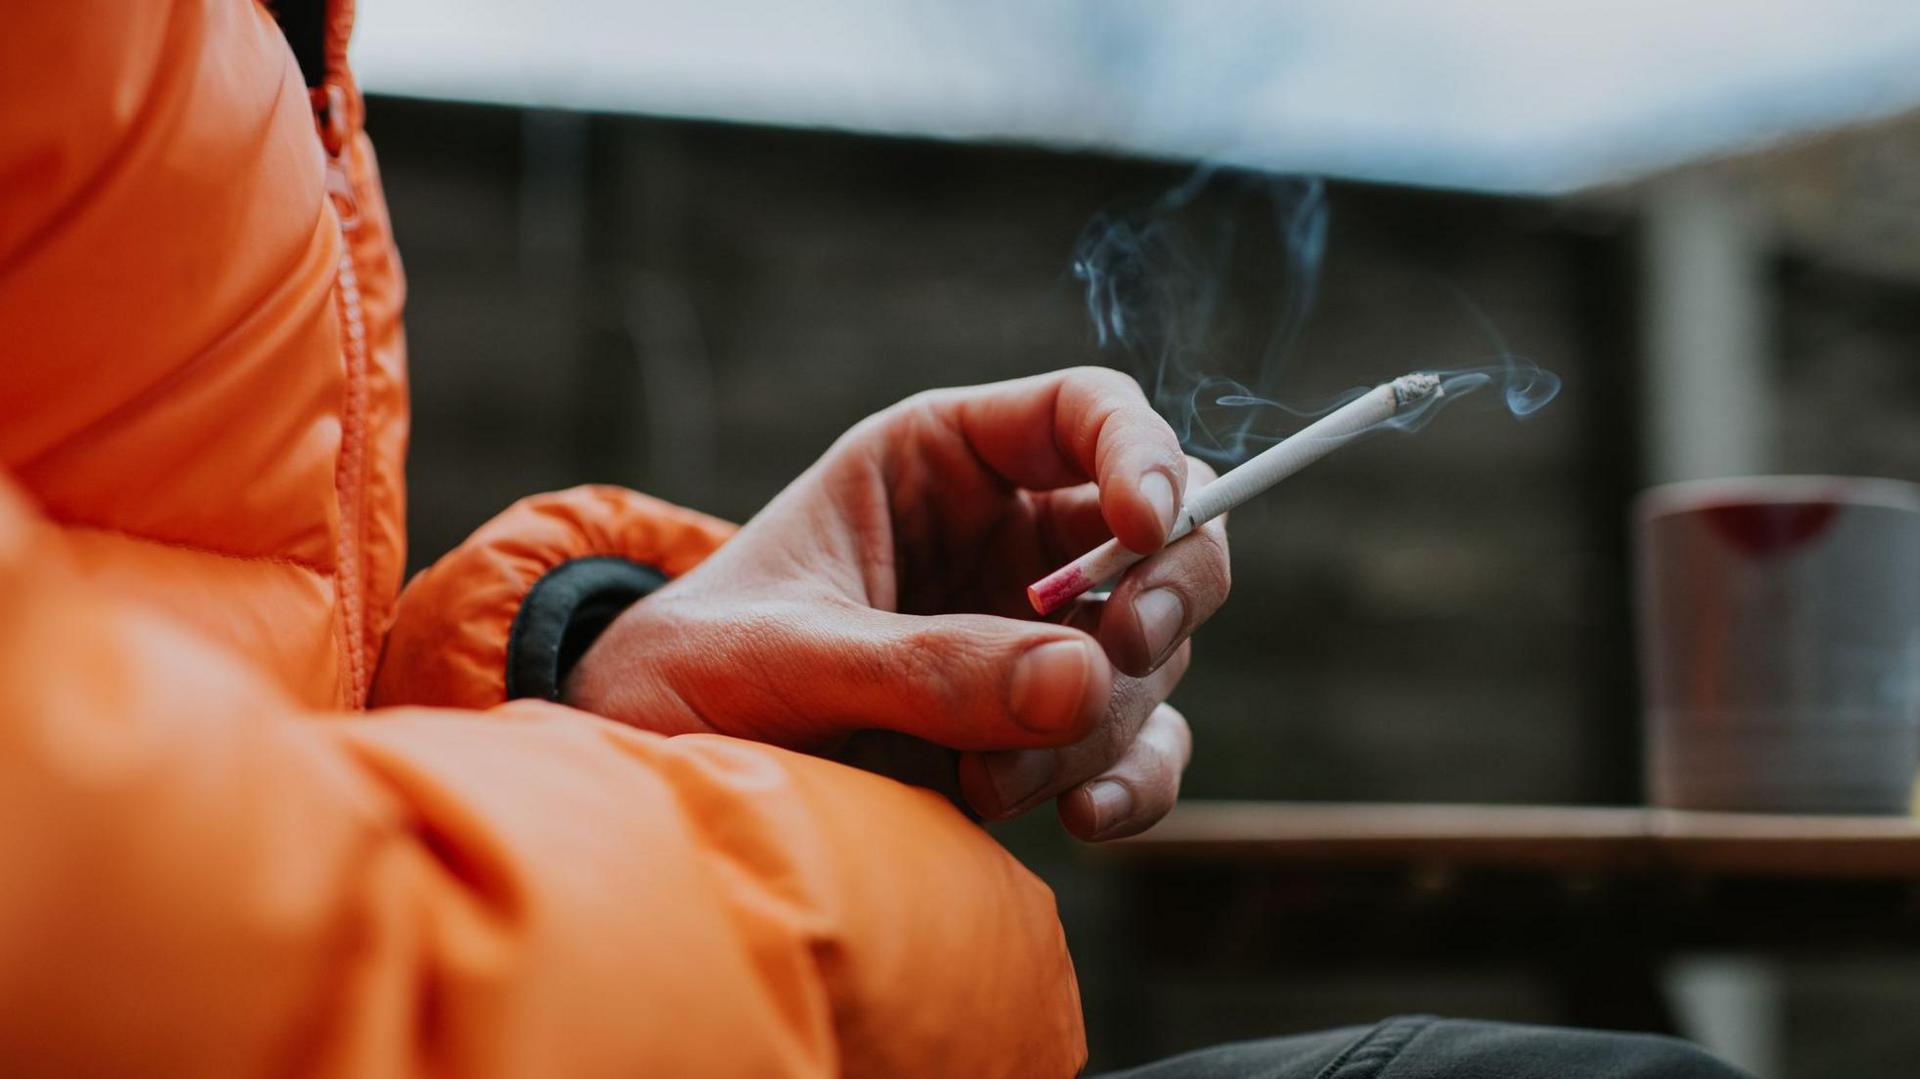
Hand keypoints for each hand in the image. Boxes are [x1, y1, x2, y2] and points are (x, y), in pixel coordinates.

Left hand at [566, 367, 1230, 839]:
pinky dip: (1133, 783)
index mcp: (945, 461)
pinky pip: (1137, 747)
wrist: (656, 766)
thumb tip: (1084, 680)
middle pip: (1166, 534)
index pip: (1088, 412)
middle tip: (1119, 649)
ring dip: (1098, 721)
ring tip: (987, 780)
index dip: (1142, 453)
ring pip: (1148, 657)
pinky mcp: (1040, 733)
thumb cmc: (697, 667)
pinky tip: (1084, 817)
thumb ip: (925, 664)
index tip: (1143, 524)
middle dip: (1163, 591)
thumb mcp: (787, 653)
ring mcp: (1034, 639)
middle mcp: (1009, 540)